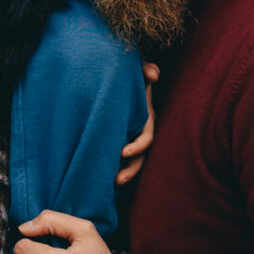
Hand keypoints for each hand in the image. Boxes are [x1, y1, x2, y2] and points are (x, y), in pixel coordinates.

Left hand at [115, 62, 158, 186]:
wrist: (109, 81)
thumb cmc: (123, 78)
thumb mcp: (134, 73)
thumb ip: (144, 70)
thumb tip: (153, 74)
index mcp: (144, 120)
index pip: (146, 138)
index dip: (138, 146)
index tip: (123, 152)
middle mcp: (138, 133)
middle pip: (139, 157)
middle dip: (130, 169)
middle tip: (117, 179)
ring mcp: (127, 139)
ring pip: (130, 163)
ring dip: (123, 174)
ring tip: (112, 184)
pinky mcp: (115, 143)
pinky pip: (116, 160)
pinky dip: (110, 169)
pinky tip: (100, 180)